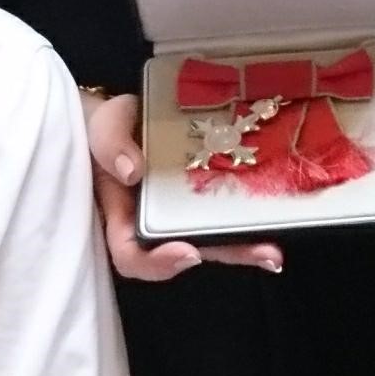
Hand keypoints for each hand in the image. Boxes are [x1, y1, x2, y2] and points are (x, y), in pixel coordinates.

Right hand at [84, 89, 282, 280]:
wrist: (123, 112)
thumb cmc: (104, 125)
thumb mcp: (99, 126)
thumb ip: (109, 144)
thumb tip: (133, 172)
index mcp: (122, 214)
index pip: (133, 255)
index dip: (158, 263)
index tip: (188, 252)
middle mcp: (156, 219)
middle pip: (188, 252)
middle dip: (228, 254)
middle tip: (265, 255)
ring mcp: (183, 207)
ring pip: (214, 235)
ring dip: (246, 242)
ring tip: (275, 247)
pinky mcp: (204, 188)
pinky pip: (225, 205)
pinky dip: (249, 210)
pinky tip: (275, 209)